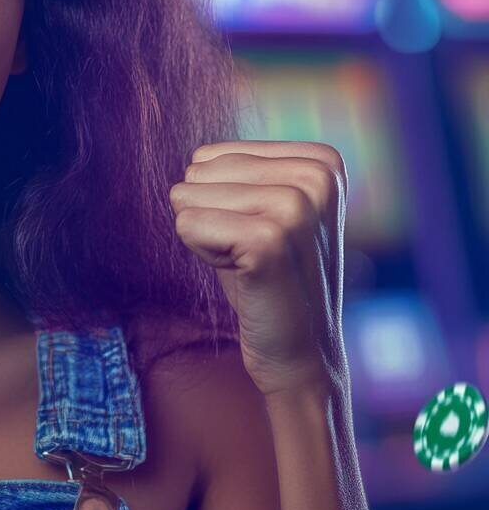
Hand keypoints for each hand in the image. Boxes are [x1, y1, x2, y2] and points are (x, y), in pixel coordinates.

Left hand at [169, 140, 349, 397]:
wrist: (302, 353)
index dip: (218, 200)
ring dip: (207, 237)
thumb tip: (194, 158)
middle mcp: (317, 175)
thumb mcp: (264, 212)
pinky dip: (202, 253)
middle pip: (198, 172)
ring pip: (188, 196)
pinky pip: (187, 224)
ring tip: (251, 264)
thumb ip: (239, 175)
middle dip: (210, 216)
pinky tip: (243, 275)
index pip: (209, 156)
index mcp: (321, 161)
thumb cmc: (269, 279)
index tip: (258, 236)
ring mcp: (298, 206)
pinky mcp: (270, 240)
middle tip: (252, 254)